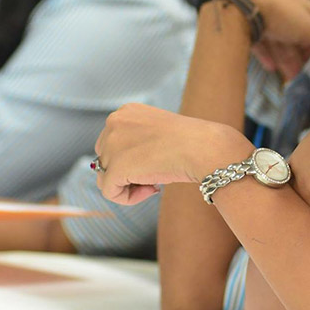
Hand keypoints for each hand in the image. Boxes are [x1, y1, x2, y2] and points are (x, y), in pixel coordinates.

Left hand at [94, 103, 253, 205]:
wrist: (203, 147)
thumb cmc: (191, 142)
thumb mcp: (159, 134)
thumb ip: (138, 142)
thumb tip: (123, 166)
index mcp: (126, 111)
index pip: (113, 143)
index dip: (132, 160)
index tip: (156, 163)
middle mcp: (113, 122)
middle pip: (106, 159)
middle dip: (127, 173)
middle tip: (155, 177)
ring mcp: (112, 144)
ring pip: (106, 177)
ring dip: (130, 185)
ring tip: (155, 184)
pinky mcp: (115, 167)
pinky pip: (110, 192)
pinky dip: (129, 198)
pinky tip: (153, 190)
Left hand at [226, 0, 309, 79]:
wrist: (242, 4)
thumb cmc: (281, 13)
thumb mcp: (309, 29)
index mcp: (306, 7)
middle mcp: (288, 10)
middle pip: (300, 33)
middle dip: (304, 52)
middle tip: (307, 72)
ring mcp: (269, 16)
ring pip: (281, 40)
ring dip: (287, 58)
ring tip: (289, 77)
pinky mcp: (251, 24)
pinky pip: (261, 42)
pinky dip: (267, 55)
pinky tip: (270, 68)